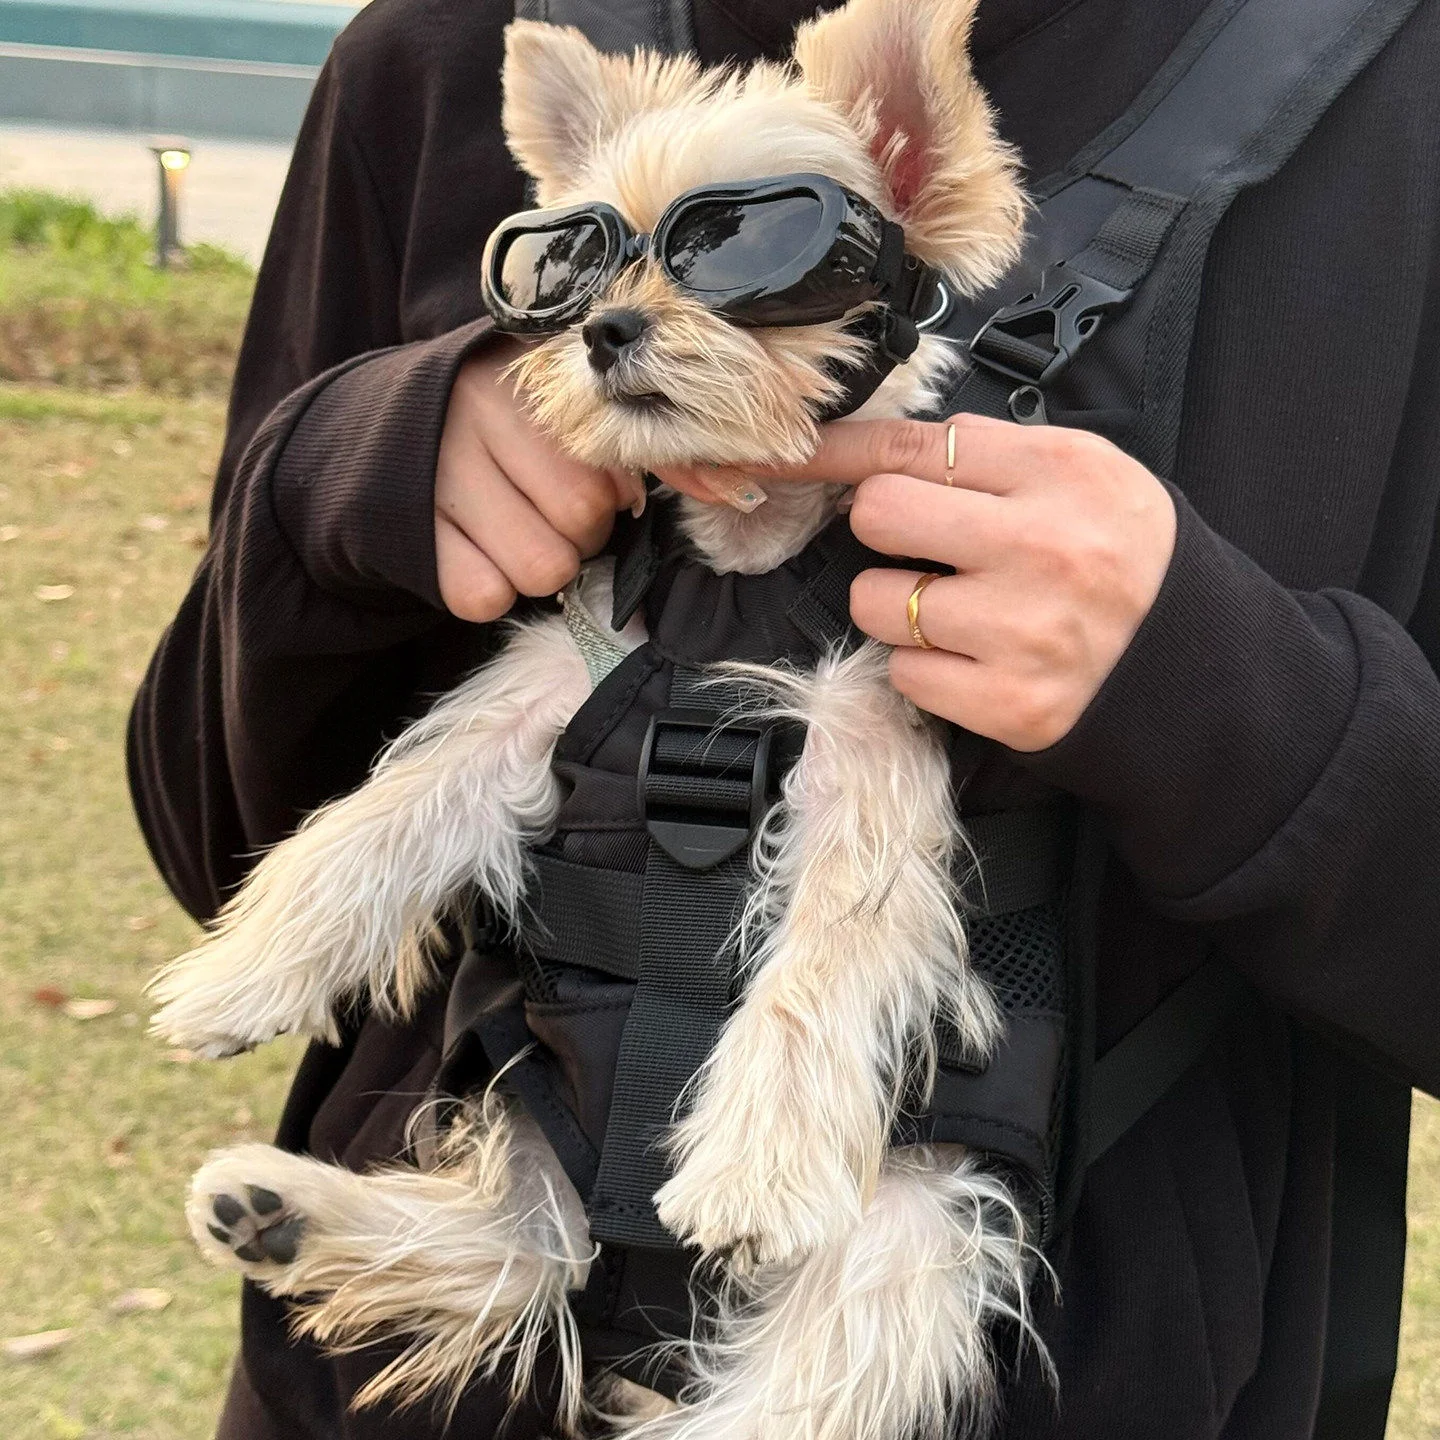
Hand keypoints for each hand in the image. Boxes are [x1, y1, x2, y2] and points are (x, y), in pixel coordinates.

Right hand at [435, 342, 645, 620]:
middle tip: (551, 520)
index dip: (610, 498)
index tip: (590, 491)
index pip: (606, 468)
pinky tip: (482, 559)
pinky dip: (493, 591)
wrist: (376, 428)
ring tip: (518, 538)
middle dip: (582, 536)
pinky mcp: (409, 534)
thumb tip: (633, 497)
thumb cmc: (487, 422)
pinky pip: (482, 597)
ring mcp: (435, 478)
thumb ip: (596, 437)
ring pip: (542, 568)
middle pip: (582, 520)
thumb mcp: (539, 401)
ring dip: (542, 567)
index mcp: (519, 380)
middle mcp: (472, 419)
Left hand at [695, 414, 1176, 751]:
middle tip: (922, 550)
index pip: (912, 446)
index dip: (835, 451)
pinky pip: (904, 674)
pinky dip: (925, 670)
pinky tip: (974, 662)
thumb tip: (883, 453)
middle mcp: (1039, 544)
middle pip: (878, 514)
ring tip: (957, 614)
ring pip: (876, 602)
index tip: (788, 454)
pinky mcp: (1008, 702)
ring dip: (898, 609)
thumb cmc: (1128, 563)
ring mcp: (1021, 628)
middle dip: (883, 532)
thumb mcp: (1086, 478)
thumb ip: (995, 457)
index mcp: (1058, 471)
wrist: (1197, 670)